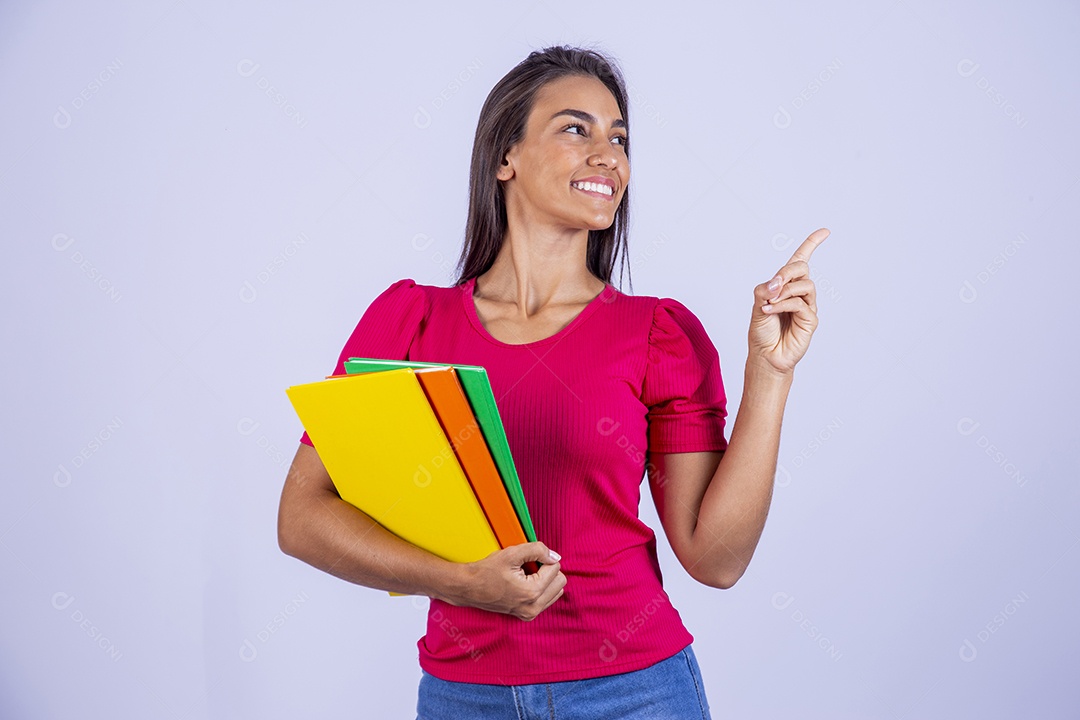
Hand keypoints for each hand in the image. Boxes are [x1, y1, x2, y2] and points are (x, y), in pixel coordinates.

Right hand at [442, 542, 565, 620]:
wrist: (469, 588)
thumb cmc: (487, 570)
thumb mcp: (511, 553)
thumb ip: (537, 550)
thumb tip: (555, 556)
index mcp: (531, 592)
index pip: (555, 568)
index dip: (543, 558)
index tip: (526, 560)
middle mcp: (533, 607)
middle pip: (560, 582)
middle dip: (547, 570)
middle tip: (527, 568)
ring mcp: (530, 614)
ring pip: (556, 591)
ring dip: (545, 580)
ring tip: (525, 576)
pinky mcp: (527, 616)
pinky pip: (547, 599)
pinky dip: (541, 589)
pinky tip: (524, 584)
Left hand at [748, 228, 829, 374]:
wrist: (765, 355)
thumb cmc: (762, 331)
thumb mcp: (757, 304)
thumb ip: (765, 288)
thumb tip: (777, 282)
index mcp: (786, 286)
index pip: (801, 261)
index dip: (812, 244)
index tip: (825, 232)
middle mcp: (799, 293)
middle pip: (802, 268)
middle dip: (787, 271)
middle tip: (773, 285)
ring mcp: (807, 306)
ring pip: (804, 285)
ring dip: (784, 291)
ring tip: (769, 303)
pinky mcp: (810, 320)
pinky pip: (799, 303)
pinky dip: (782, 305)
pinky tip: (770, 311)